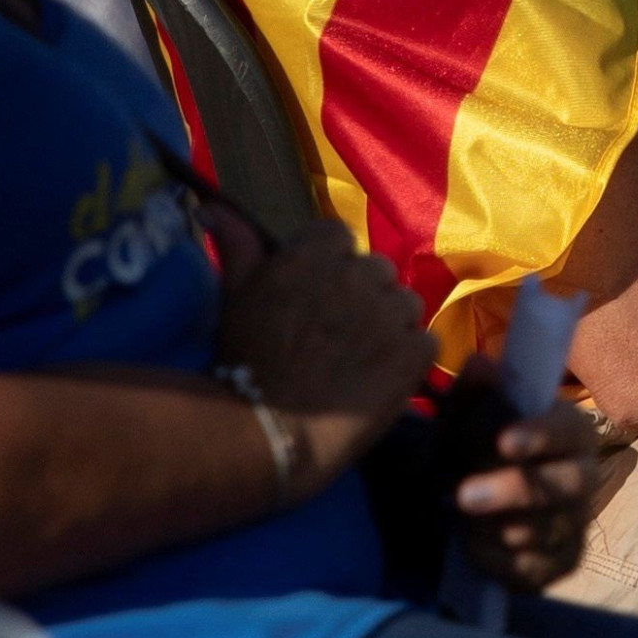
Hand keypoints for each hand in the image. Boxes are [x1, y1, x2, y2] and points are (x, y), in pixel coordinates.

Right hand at [205, 202, 436, 483]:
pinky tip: (377, 380)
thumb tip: (213, 205)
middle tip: (336, 337)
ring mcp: (388, 312)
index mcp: (312, 255)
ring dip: (389, 327)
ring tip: (357, 362)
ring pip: (404, 305)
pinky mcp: (413, 351)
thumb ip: (237, 244)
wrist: (267, 433)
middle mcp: (355, 274)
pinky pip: (424, 342)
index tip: (317, 299)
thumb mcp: (234, 296)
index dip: (330, 269)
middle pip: (377, 271)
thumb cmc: (244, 365)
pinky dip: (408, 360)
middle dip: (362, 297)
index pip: (338, 238)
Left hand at [452, 399, 630, 593]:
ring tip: (456, 516)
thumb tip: (481, 366)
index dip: (540, 434)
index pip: (568, 430)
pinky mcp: (562, 563)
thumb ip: (472, 395)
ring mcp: (576, 523)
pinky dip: (493, 559)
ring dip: (492, 525)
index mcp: (570, 431)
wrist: (469, 503)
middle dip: (514, 490)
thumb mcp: (464, 419)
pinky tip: (469, 544)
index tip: (505, 441)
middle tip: (462, 496)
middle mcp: (584, 475)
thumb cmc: (474, 449)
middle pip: (568, 485)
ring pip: (542, 529)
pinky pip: (530, 568)